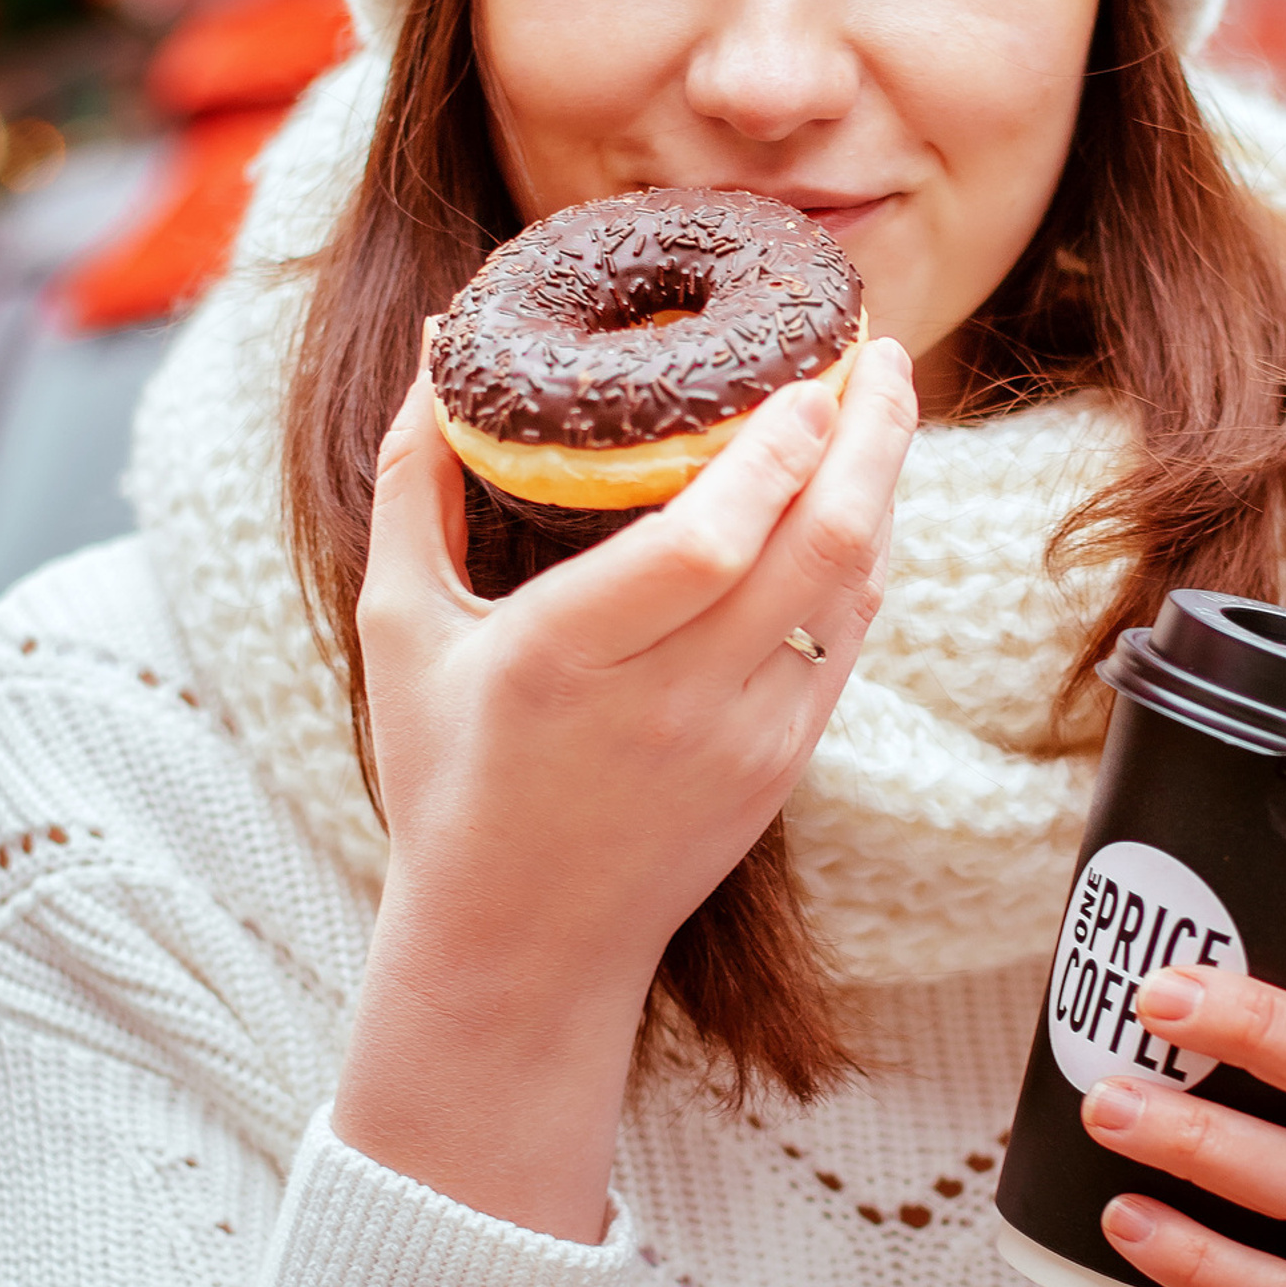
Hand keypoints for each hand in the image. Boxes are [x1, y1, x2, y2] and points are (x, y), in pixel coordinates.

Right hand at [332, 338, 919, 1238]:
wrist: (521, 942)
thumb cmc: (448, 774)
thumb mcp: (401, 626)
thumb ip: (417, 479)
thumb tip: (438, 343)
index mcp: (564, 660)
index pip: (704, 546)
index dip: (773, 455)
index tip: (807, 376)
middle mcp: (669, 704)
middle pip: (814, 552)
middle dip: (870, 439)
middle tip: (881, 353)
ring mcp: (743, 741)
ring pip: (850, 591)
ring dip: (883, 488)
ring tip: (884, 400)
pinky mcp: (784, 764)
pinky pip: (847, 637)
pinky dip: (866, 555)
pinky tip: (860, 494)